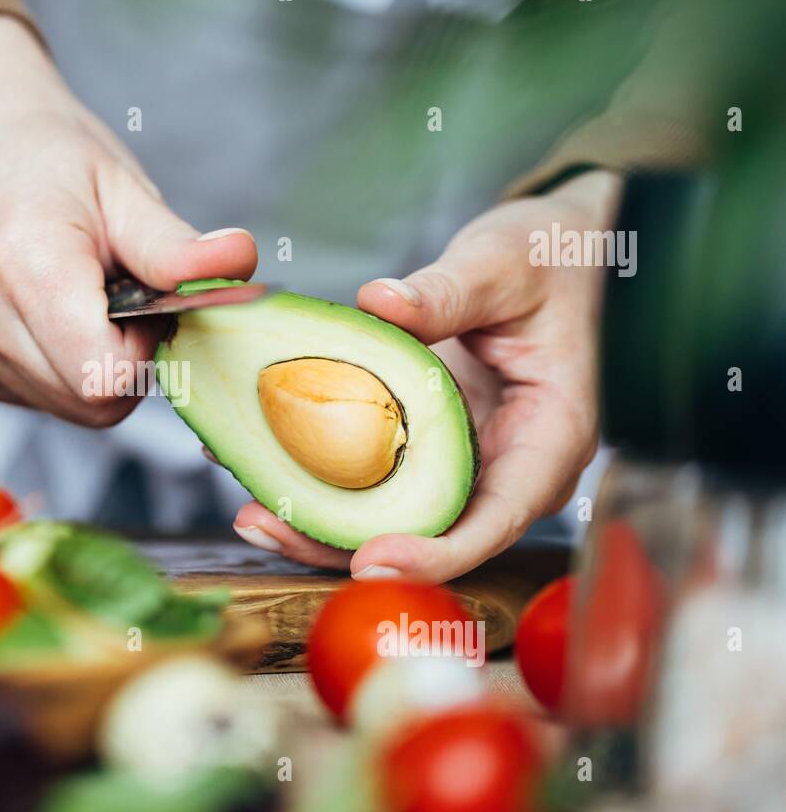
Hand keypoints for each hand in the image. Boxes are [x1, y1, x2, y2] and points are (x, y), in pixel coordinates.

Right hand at [0, 16, 256, 425]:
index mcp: (23, 261)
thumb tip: (240, 260)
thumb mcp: (121, 187)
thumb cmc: (47, 158)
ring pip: (68, 405)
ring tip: (81, 297)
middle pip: (90, 400)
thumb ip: (175, 245)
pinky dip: (61, 368)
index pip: (105, 374)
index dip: (145, 351)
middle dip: (126, 360)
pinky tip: (49, 313)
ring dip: (95, 365)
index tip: (146, 305)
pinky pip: (38, 397)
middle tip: (122, 297)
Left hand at [228, 170, 622, 581]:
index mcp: (551, 436)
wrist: (560, 250)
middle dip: (347, 545)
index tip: (369, 561)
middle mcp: (510, 466)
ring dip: (323, 522)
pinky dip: (324, 480)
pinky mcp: (431, 444)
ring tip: (252, 513)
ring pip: (396, 517)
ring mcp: (468, 460)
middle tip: (267, 526)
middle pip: (432, 534)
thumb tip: (380, 303)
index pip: (497, 520)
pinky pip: (380, 478)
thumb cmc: (552, 256)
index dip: (435, 554)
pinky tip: (264, 468)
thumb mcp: (505, 261)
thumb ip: (448, 289)